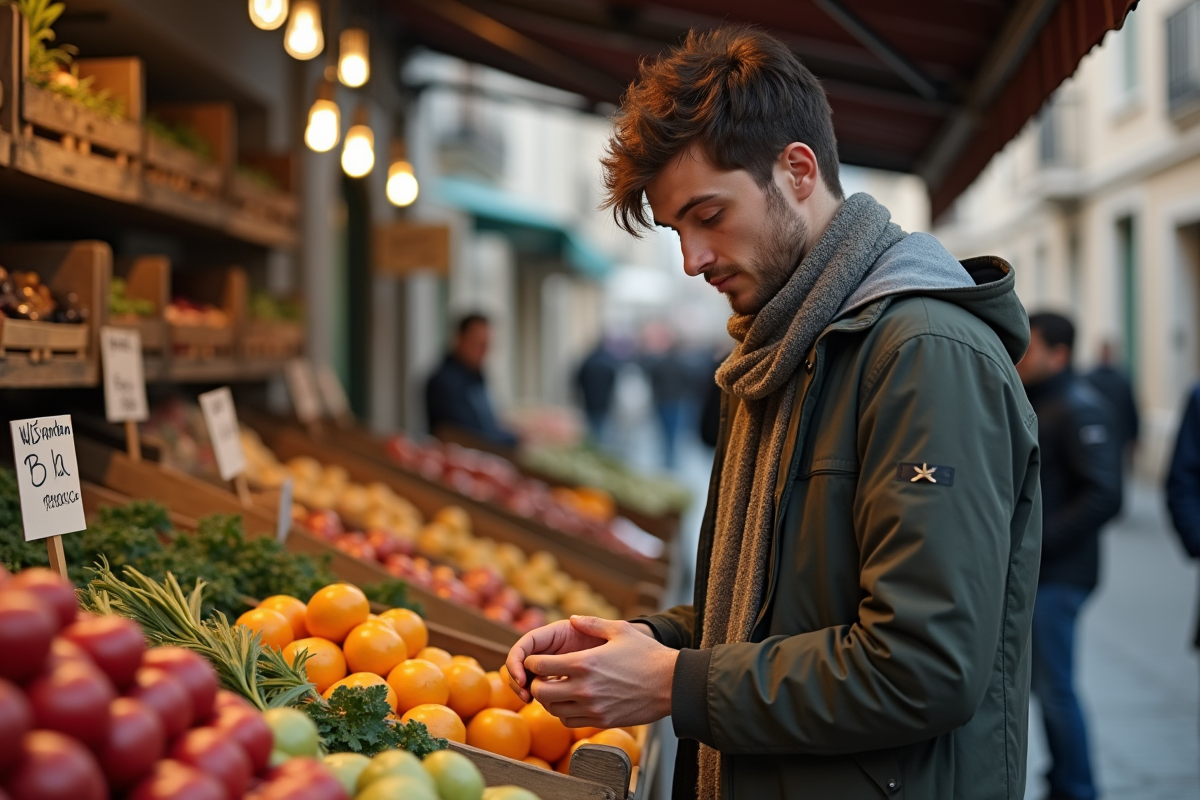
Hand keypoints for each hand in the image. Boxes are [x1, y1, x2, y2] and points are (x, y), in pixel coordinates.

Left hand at [506, 616, 676, 728]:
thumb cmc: (648, 655)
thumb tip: (572, 618)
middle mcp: (584, 688)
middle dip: (536, 683)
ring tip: (559, 687)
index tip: (536, 660)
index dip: (532, 661)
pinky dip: (565, 712)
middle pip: (540, 692)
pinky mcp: (601, 721)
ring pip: (552, 709)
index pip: (540, 666)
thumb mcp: (621, 630)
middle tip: (543, 676)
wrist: (672, 684)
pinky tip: (573, 700)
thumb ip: (592, 623)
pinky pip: (569, 721)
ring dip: (550, 699)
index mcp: (584, 663)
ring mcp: (592, 708)